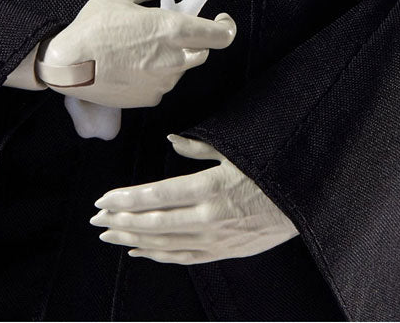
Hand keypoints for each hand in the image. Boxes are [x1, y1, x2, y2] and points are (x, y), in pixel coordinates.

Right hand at [37, 0, 236, 108]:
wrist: (67, 66)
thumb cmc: (92, 26)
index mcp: (171, 29)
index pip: (220, 35)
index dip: (226, 27)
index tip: (221, 20)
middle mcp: (173, 58)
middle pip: (204, 52)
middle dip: (194, 41)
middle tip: (170, 31)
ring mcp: (163, 81)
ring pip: (181, 68)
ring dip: (172, 57)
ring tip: (141, 47)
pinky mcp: (150, 98)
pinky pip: (163, 84)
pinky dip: (156, 74)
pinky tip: (131, 65)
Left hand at [90, 135, 298, 263]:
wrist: (304, 202)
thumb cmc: (269, 170)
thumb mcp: (236, 151)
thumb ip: (199, 147)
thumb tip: (171, 141)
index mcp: (208, 188)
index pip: (155, 195)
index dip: (125, 199)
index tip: (102, 200)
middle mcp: (207, 217)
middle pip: (153, 223)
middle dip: (120, 221)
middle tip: (95, 220)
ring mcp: (215, 239)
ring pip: (164, 244)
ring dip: (133, 240)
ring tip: (109, 236)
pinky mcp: (223, 251)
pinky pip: (184, 258)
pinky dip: (158, 257)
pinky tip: (140, 252)